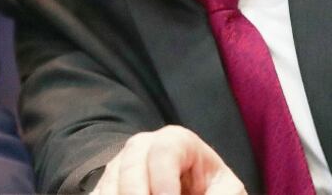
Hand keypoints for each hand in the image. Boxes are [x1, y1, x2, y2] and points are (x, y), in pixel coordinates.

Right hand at [91, 126, 244, 194]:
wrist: (188, 186)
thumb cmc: (210, 187)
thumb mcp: (226, 188)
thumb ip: (223, 194)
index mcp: (175, 141)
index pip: (164, 152)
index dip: (164, 182)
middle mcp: (141, 147)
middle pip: (130, 167)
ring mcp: (119, 165)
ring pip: (110, 185)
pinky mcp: (105, 185)